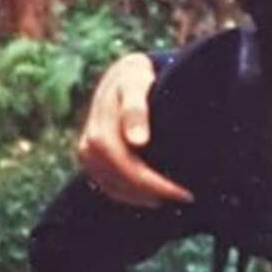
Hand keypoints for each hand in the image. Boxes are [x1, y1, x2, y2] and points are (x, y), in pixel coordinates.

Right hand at [76, 52, 193, 206]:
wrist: (123, 73)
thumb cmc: (137, 77)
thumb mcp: (137, 83)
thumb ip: (136, 109)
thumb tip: (138, 141)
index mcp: (101, 125)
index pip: (122, 162)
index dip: (149, 181)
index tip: (180, 189)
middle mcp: (89, 141)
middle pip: (116, 177)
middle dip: (150, 190)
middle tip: (185, 196)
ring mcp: (87, 151)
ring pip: (109, 184)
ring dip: (138, 196)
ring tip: (170, 199)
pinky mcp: (90, 157)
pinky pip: (105, 183)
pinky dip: (126, 193)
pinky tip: (149, 196)